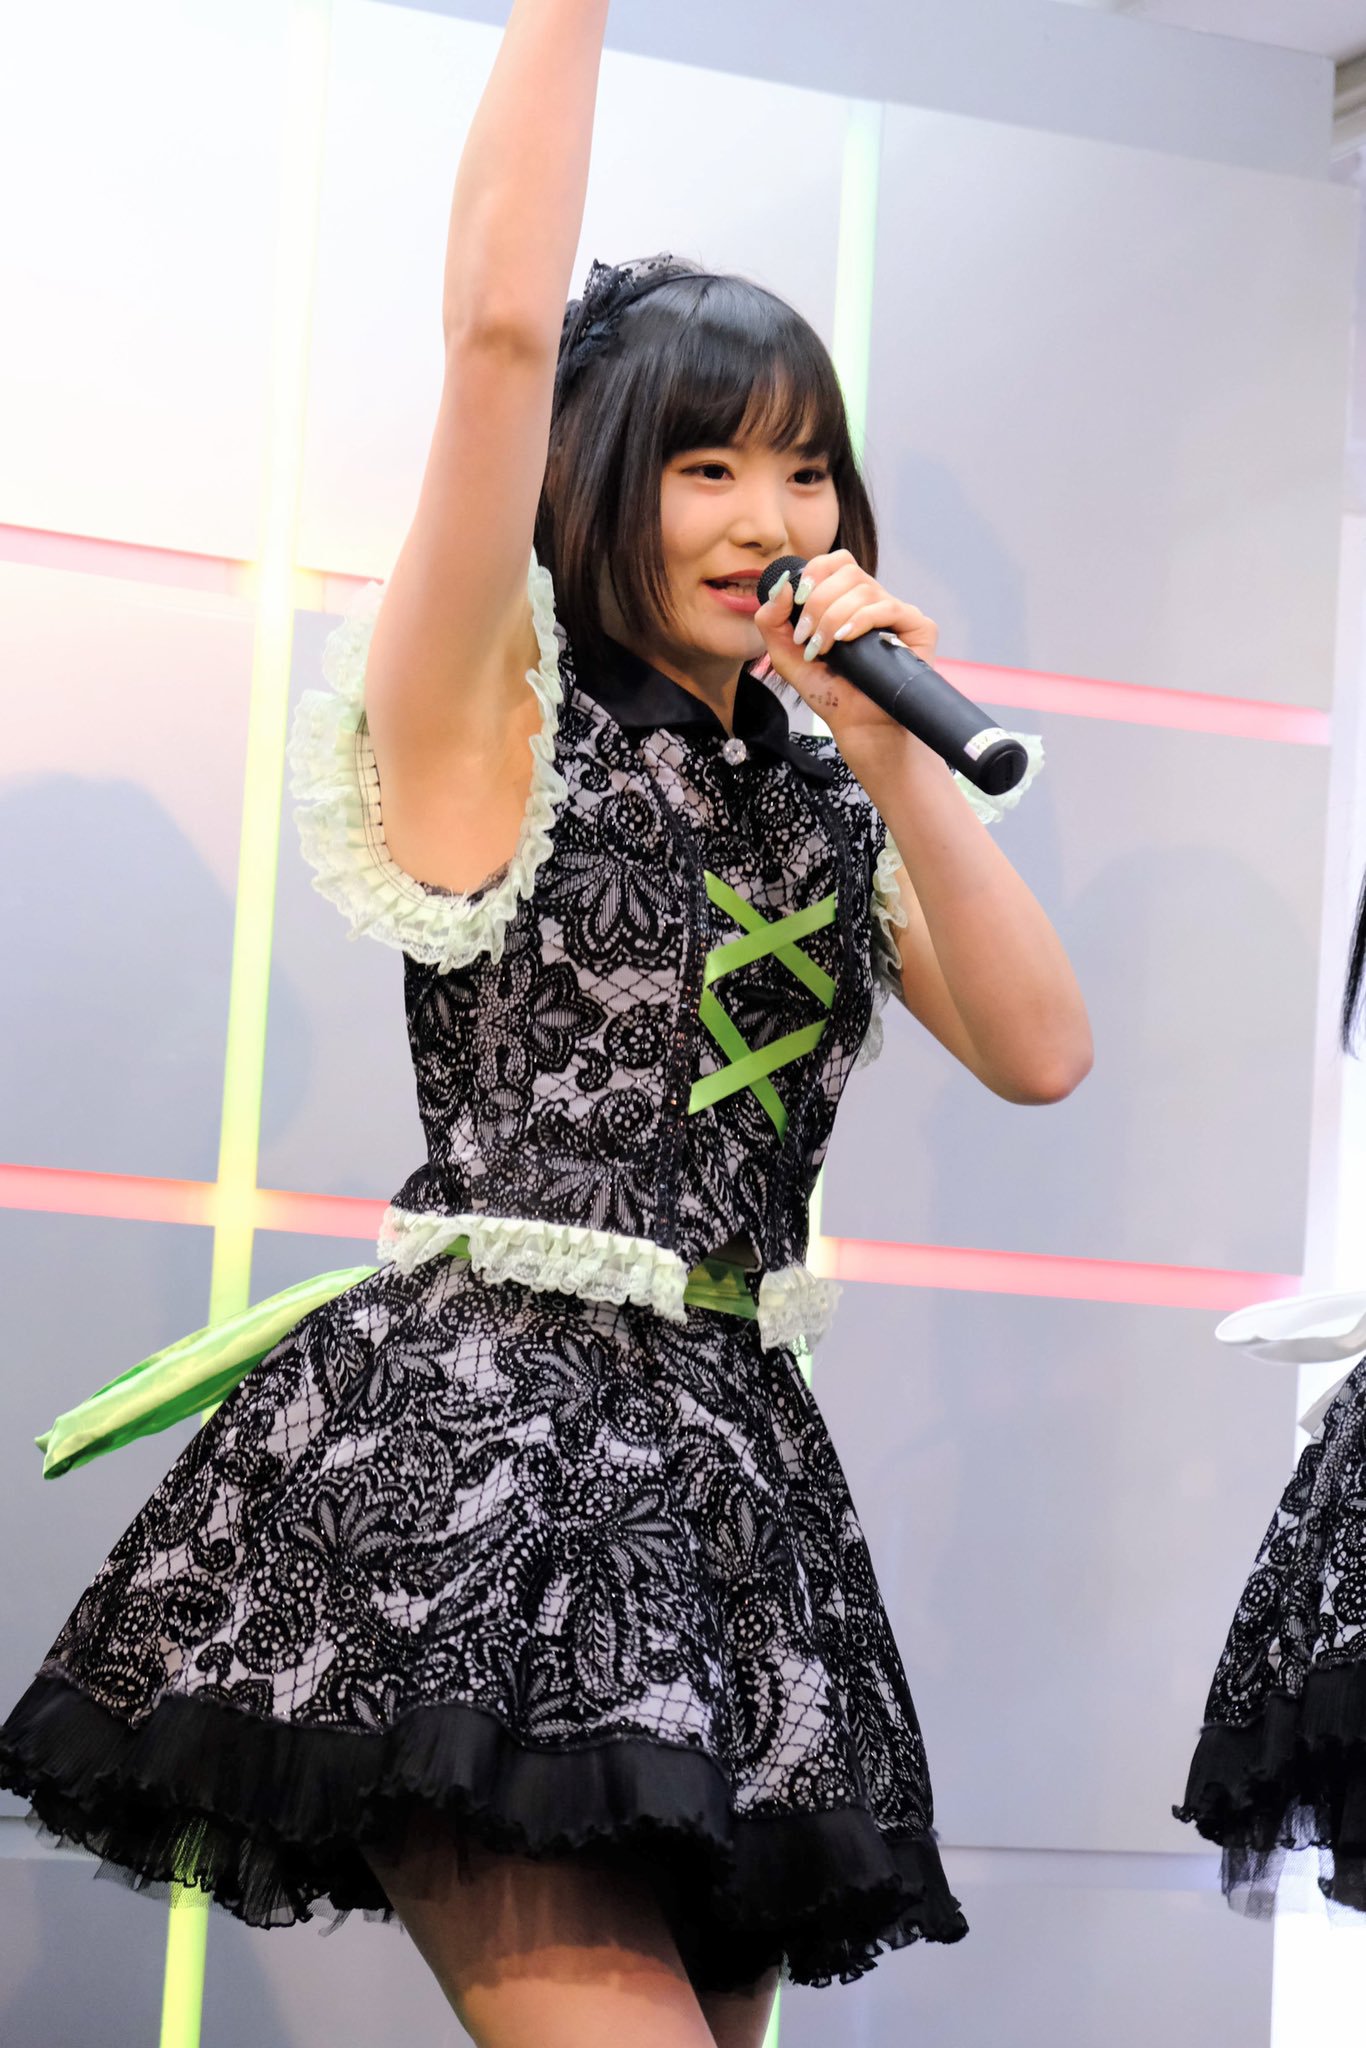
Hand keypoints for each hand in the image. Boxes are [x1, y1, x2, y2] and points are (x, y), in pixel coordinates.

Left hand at [753, 550, 939, 757]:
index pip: (835, 563)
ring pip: (864, 590)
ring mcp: (898, 613)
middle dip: (819, 602)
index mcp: (848, 600)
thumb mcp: (787, 656)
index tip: (798, 603)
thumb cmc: (829, 692)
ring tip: (824, 650)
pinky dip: (861, 620)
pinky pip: (888, 606)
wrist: (858, 725)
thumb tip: (782, 586)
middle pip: (847, 572)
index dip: (815, 573)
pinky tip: (846, 641)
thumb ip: (771, 621)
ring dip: (834, 618)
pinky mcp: (919, 627)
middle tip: (808, 637)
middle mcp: (875, 601)